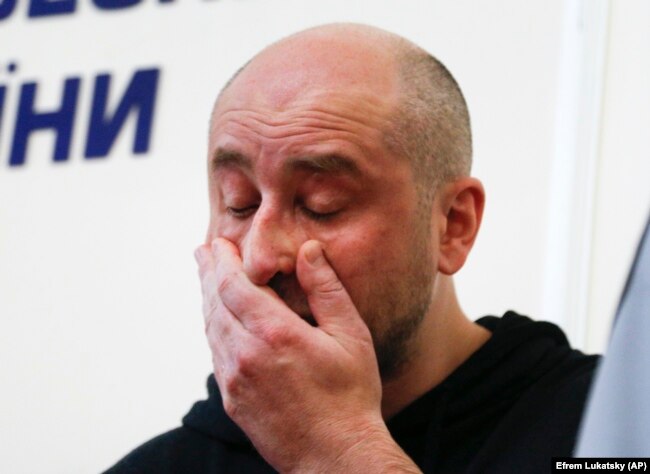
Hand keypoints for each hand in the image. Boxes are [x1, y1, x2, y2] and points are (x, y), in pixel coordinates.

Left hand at [195, 238, 420, 472]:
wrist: (334, 458)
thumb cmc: (350, 396)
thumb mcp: (351, 336)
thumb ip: (326, 289)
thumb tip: (308, 250)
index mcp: (275, 334)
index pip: (234, 285)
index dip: (223, 261)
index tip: (219, 243)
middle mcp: (245, 355)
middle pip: (215, 303)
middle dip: (208, 273)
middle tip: (202, 252)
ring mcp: (234, 380)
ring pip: (211, 329)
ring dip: (207, 300)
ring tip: (206, 280)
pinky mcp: (232, 400)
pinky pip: (215, 354)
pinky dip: (213, 329)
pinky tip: (218, 321)